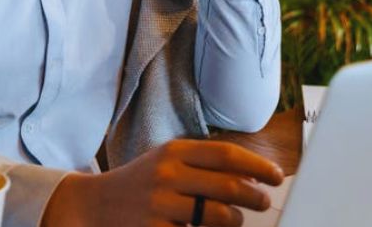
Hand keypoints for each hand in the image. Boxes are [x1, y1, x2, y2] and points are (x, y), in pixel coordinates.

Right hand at [41, 140, 283, 226]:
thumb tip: (253, 176)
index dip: (257, 166)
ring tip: (236, 219)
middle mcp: (167, 174)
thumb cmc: (141, 182)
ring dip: (236, 220)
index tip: (277, 175)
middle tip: (264, 201)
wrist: (94, 204)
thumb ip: (203, 164)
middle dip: (255, 196)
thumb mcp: (166, 161)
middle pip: (228, 186)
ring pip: (219, 216)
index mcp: (173, 151)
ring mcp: (160, 204)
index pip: (226, 155)